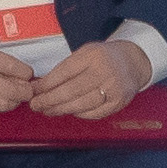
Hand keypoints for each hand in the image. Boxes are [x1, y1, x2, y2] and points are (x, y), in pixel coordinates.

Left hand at [26, 39, 149, 121]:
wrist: (133, 62)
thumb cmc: (104, 58)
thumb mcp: (85, 53)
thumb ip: (65, 68)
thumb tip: (40, 85)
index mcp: (93, 56)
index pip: (64, 72)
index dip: (47, 84)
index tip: (34, 91)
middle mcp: (105, 72)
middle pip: (71, 90)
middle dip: (50, 100)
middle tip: (36, 105)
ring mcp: (113, 88)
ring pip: (82, 104)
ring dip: (61, 109)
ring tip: (48, 110)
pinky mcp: (119, 102)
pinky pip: (94, 113)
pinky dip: (79, 114)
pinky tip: (69, 111)